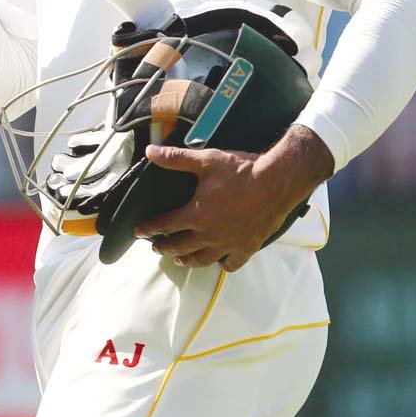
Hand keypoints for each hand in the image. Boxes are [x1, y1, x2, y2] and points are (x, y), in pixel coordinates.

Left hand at [135, 126, 332, 272]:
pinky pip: (230, 264)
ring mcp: (228, 245)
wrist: (275, 182)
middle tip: (156, 248)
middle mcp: (209, 235)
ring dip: (188, 260)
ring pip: (202, 260)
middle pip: (180, 247)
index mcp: (196, 215)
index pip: (165, 225)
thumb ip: (175, 158)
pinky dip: (221, 265)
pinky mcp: (246, 248)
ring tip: (180, 259)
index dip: (149, 229)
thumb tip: (150, 152)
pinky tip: (218, 262)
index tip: (140, 231)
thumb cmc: (240, 171)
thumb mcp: (205, 160)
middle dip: (165, 247)